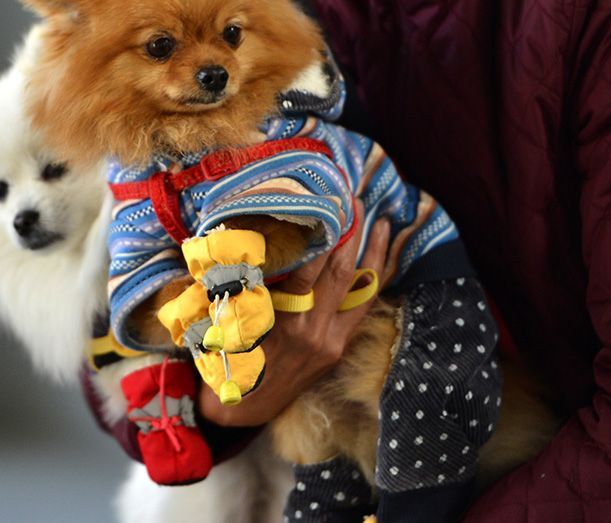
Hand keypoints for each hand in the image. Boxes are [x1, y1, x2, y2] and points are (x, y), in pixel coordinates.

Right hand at [198, 201, 389, 426]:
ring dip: (375, 256)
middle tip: (354, 201)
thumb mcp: (226, 322)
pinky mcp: (339, 349)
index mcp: (286, 324)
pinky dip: (373, 283)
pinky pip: (363, 309)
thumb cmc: (227, 360)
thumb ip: (241, 287)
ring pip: (363, 292)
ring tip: (384, 223)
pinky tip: (382, 261)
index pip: (311, 271)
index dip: (322, 236)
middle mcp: (316, 332)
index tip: (327, 204)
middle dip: (352, 235)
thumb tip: (240, 242)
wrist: (241, 410)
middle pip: (341, 274)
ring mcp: (332, 343)